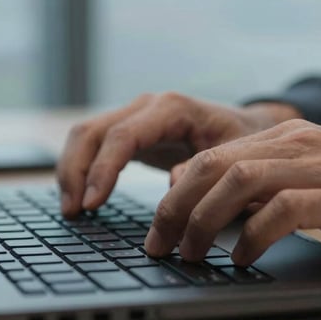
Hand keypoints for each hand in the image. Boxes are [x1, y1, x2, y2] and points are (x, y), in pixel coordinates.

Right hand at [56, 92, 300, 215]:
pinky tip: (80, 198)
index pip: (123, 135)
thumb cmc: (244, 142)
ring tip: (71, 211)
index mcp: (172, 108)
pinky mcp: (129, 131)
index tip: (93, 204)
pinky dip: (80, 169)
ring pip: (84, 135)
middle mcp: (146, 106)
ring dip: (71, 171)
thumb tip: (172, 184)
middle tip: (74, 213)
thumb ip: (206, 168)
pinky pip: (92, 145)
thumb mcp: (235, 155)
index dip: (103, 170)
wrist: (249, 127)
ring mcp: (134, 115)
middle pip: (92, 131)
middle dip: (77, 172)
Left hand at [144, 119, 320, 264]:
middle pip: (214, 165)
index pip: (212, 155)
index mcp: (287, 136)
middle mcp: (297, 143)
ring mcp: (320, 167)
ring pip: (239, 181)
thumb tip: (216, 202)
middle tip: (160, 246)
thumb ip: (270, 181)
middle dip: (177, 207)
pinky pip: (282, 210)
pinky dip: (253, 235)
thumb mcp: (316, 177)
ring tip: (191, 255)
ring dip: (205, 221)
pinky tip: (242, 259)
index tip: (160, 226)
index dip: (177, 191)